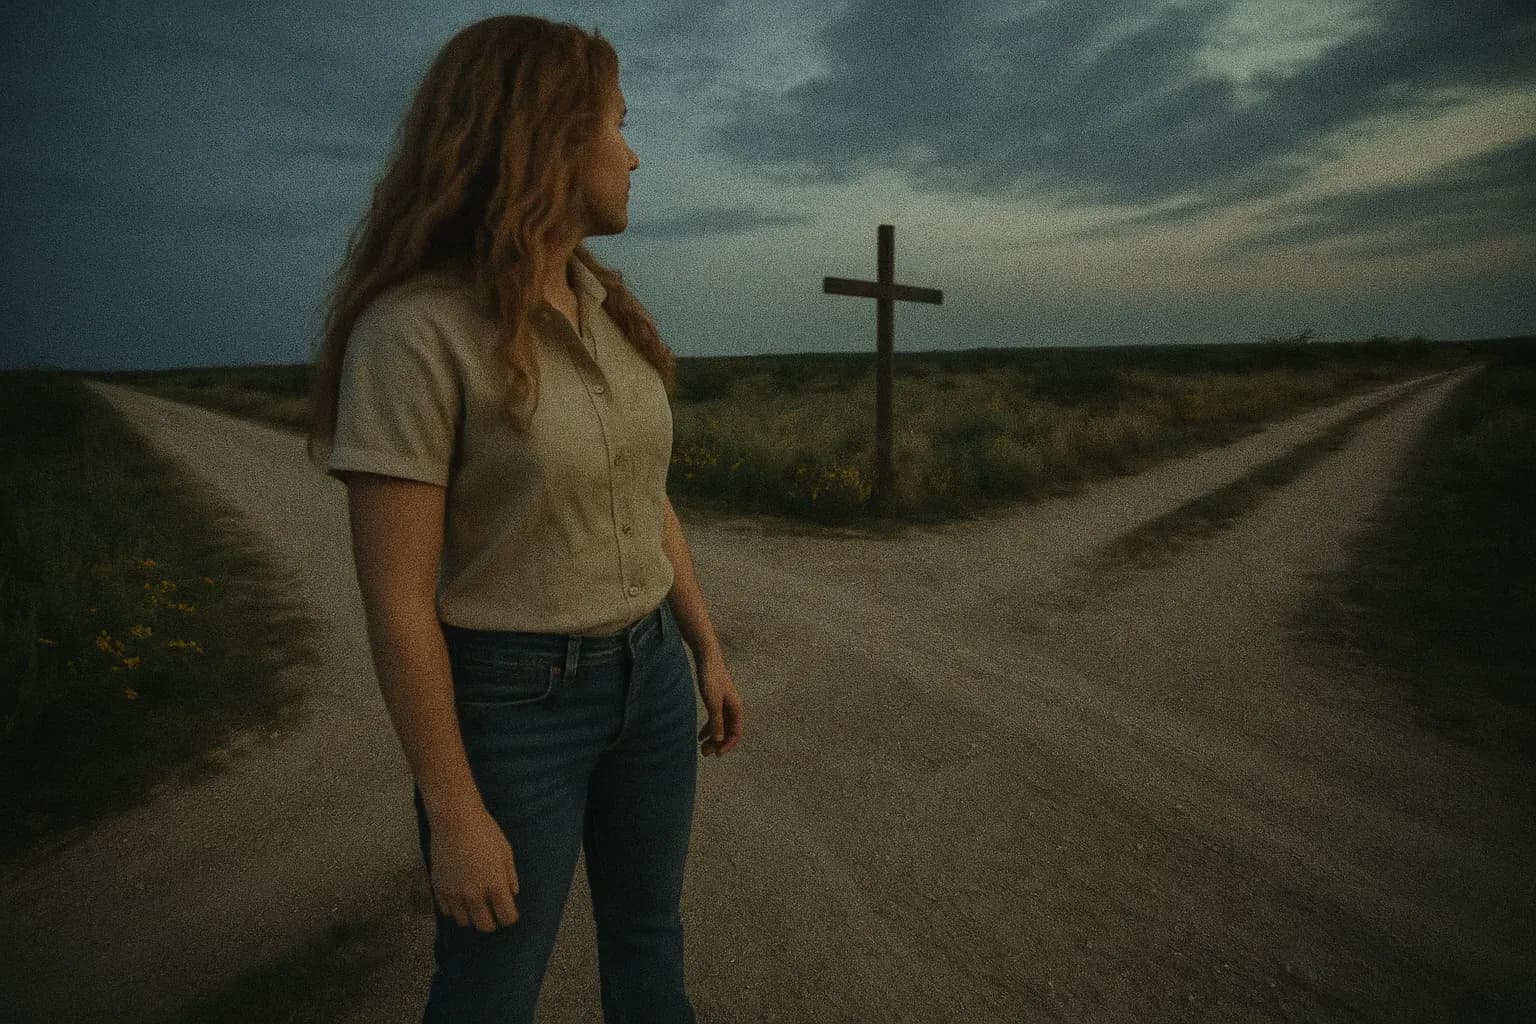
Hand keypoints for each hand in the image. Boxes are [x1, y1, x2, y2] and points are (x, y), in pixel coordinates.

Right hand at [429, 806, 519, 931]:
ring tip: (476, 907)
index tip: (510, 913)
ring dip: (472, 917)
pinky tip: (460, 900)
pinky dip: (455, 910)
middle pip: (485, 926)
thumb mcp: (506, 852)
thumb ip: (510, 877)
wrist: (455, 821)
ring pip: (464, 922)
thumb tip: (512, 894)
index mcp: (495, 886)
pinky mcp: (439, 889)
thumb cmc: (485, 832)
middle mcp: (474, 895)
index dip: (510, 917)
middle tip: (494, 914)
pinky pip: (447, 912)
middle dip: (493, 923)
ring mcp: (454, 894)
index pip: (506, 917)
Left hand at [696, 652, 742, 757]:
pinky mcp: (716, 700)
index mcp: (736, 709)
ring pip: (721, 726)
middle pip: (728, 732)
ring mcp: (725, 704)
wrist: (707, 658)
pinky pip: (715, 719)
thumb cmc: (711, 678)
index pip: (736, 733)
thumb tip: (719, 741)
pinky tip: (700, 735)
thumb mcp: (713, 703)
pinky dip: (709, 728)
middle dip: (718, 744)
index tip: (716, 754)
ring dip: (713, 738)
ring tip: (702, 748)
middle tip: (704, 753)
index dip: (727, 745)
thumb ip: (716, 722)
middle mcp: (733, 708)